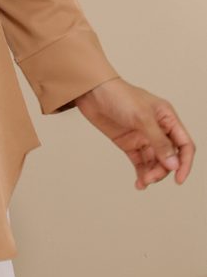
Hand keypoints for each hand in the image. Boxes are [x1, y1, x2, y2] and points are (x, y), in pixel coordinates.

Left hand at [73, 77, 194, 189]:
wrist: (91, 92)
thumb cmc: (119, 96)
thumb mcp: (142, 117)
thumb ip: (159, 141)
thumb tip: (173, 164)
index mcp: (167, 118)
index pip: (184, 145)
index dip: (185, 163)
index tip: (178, 179)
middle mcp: (158, 129)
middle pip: (169, 157)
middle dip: (162, 170)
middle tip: (150, 178)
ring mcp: (143, 137)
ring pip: (155, 162)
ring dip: (152, 174)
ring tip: (143, 181)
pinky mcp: (129, 143)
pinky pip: (140, 162)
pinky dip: (141, 173)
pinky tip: (139, 183)